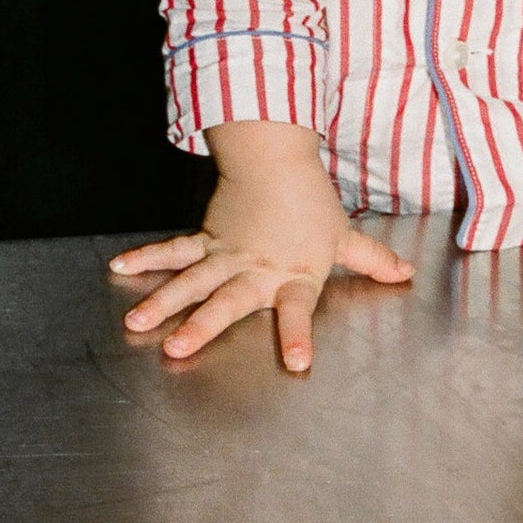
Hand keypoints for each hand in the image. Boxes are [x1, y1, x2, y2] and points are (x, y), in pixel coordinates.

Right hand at [110, 121, 411, 372]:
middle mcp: (254, 271)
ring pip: (190, 282)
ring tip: (136, 323)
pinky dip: (145, 258)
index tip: (298, 363)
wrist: (275, 158)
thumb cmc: (311, 203)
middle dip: (202, 326)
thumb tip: (404, 274)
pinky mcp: (205, 240)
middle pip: (227, 301)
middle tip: (179, 350)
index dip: (298, 336)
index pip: (298, 311)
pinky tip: (119, 268)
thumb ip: (370, 261)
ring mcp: (225, 256)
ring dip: (162, 302)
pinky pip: (173, 252)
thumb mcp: (343, 237)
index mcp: (292, 275)